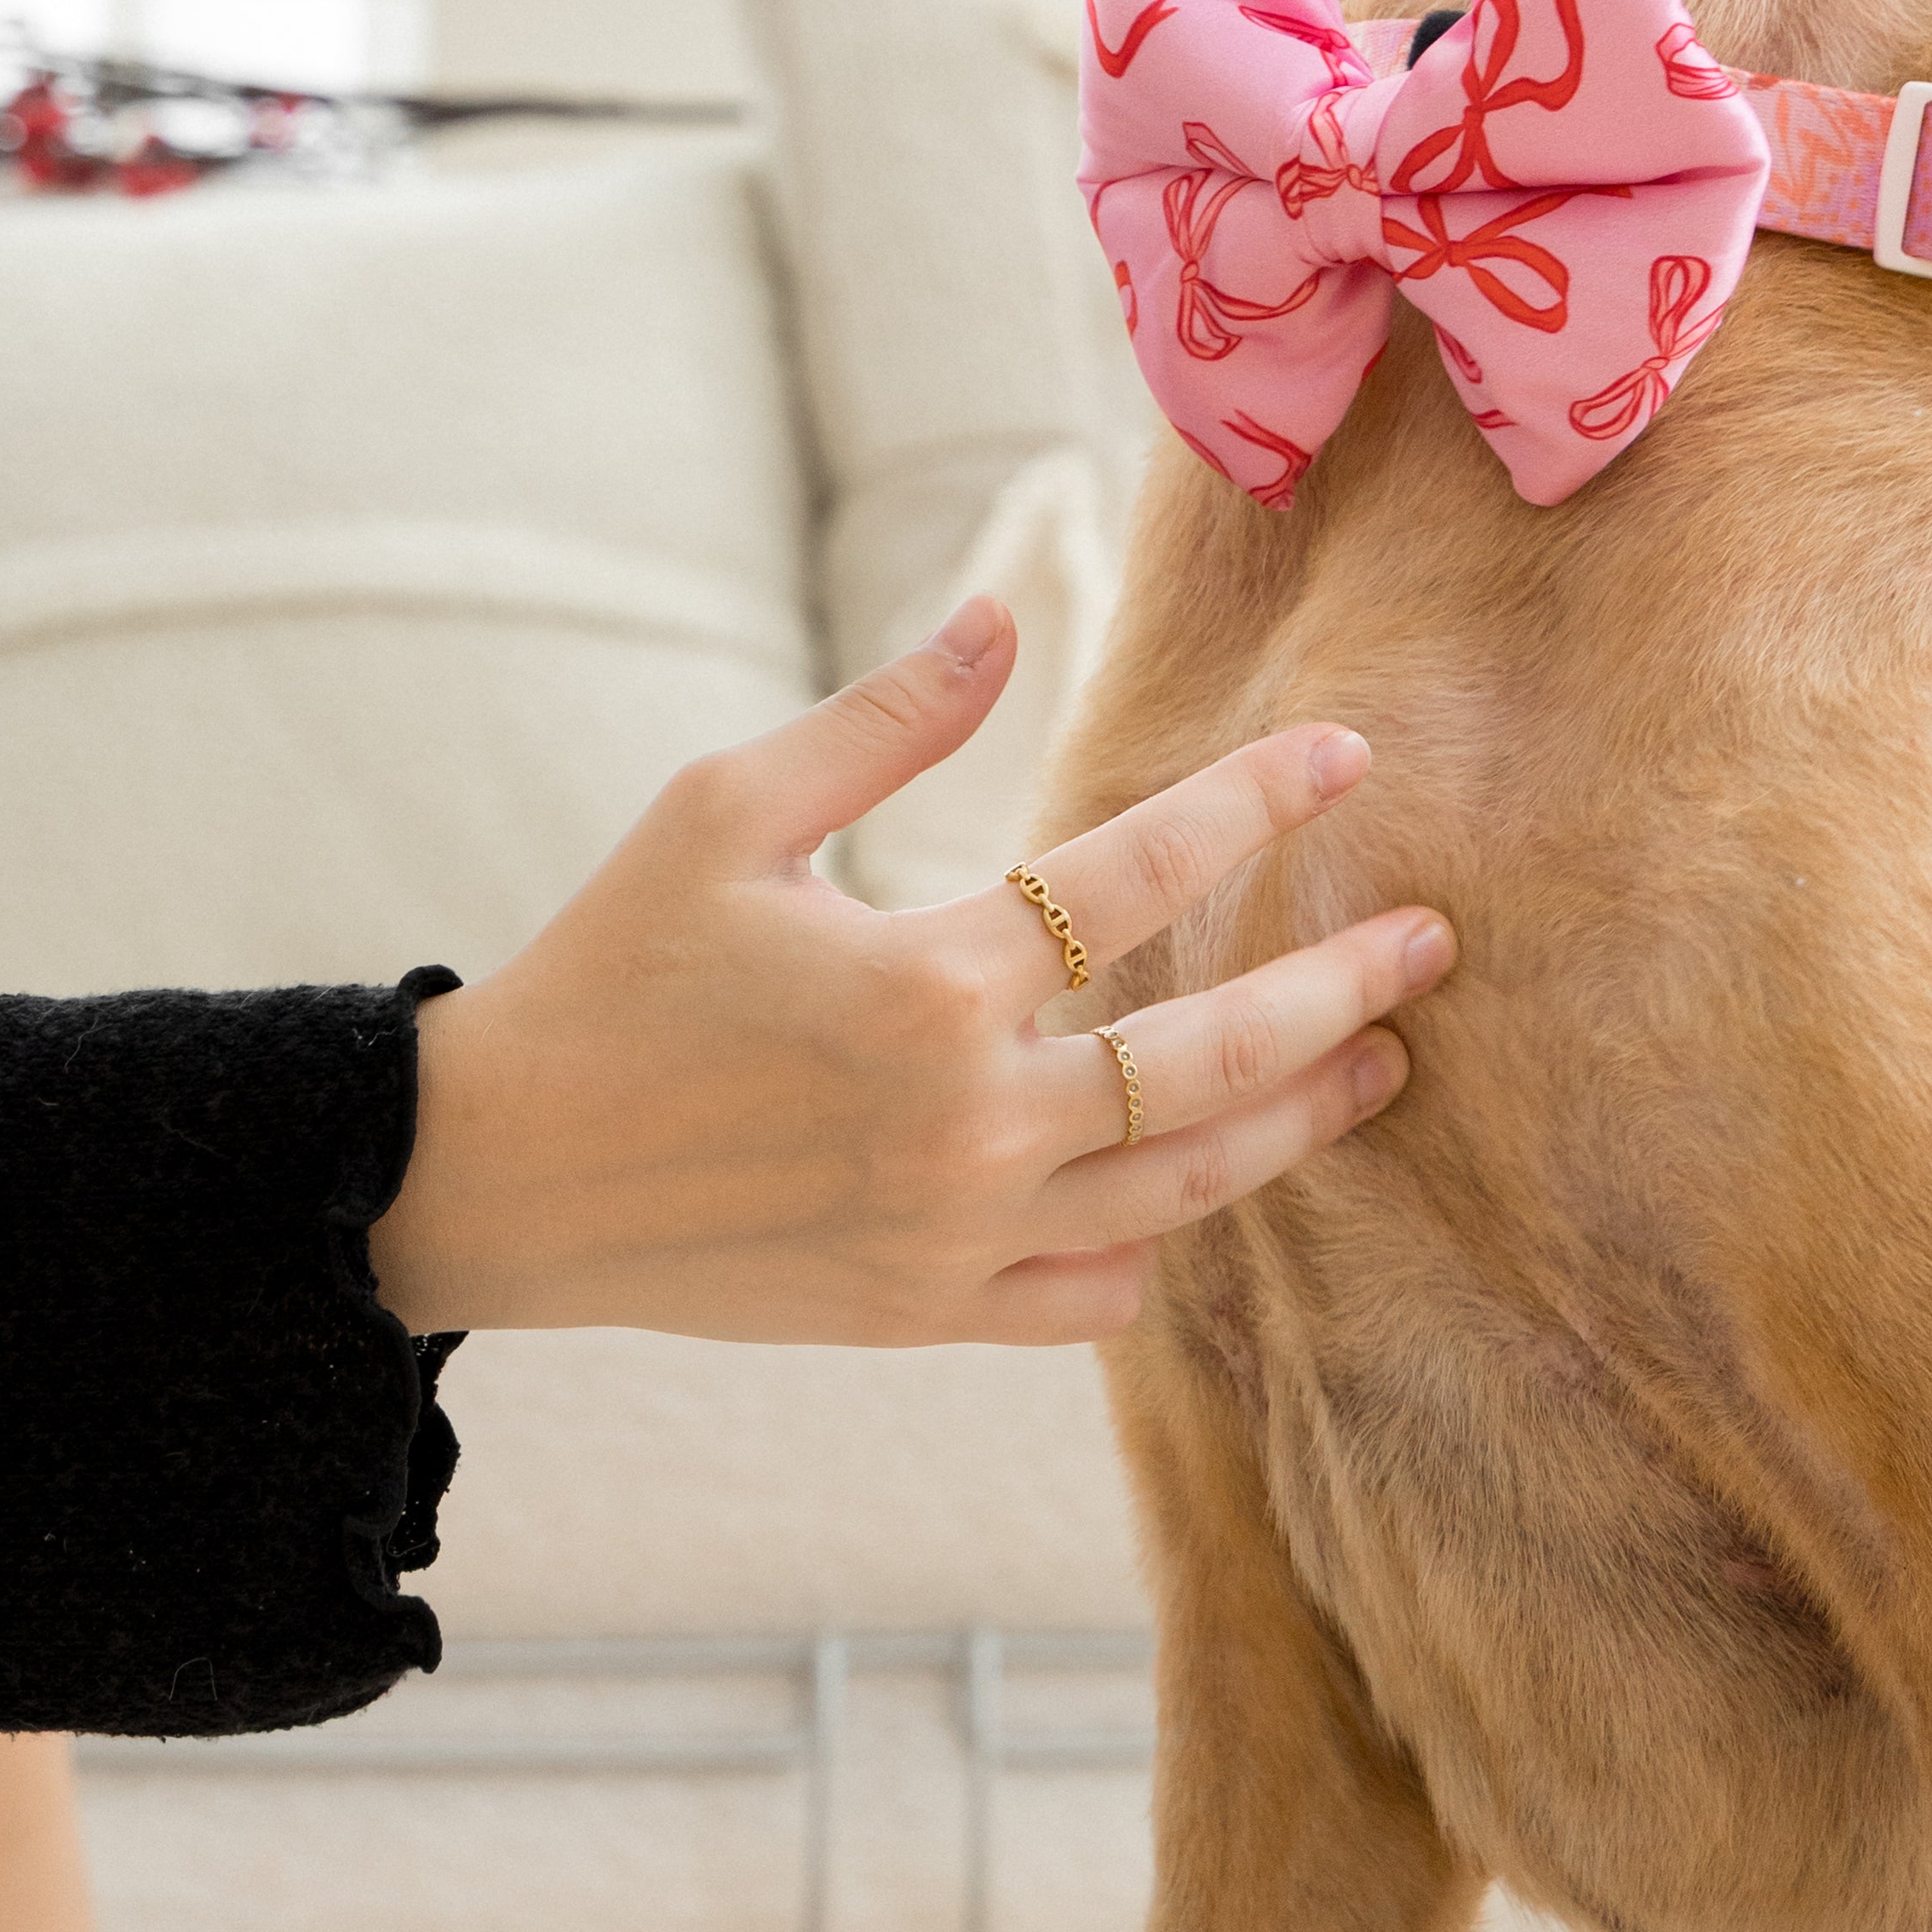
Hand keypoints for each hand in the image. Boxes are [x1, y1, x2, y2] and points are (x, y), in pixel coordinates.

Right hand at [368, 599, 1449, 1346]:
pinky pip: (1093, 1296)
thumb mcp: (728, 810)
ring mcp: (953, 1237)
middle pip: (1211, 1059)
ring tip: (1381, 1064)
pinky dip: (1159, 1247)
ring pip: (1182, 1188)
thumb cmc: (610, 969)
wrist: (498, 1174)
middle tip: (1433, 942)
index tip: (1347, 754)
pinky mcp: (923, 1315)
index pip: (1138, 871)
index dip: (1255, 800)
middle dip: (1338, 991)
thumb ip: (886, 717)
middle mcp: (964, 1121)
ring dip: (1297, 1123)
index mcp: (924, 981)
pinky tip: (1203, 1194)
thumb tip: (1004, 615)